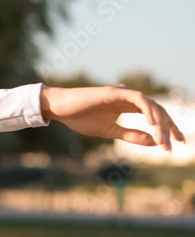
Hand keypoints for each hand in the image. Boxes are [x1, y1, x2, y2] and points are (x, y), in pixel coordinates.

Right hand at [40, 83, 185, 151]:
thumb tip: (154, 142)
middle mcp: (130, 98)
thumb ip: (130, 135)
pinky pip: (140, 100)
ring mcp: (124, 93)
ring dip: (160, 124)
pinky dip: (148, 111)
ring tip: (163, 140)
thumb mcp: (109, 131)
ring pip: (152, 106)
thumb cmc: (80, 118)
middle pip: (159, 111)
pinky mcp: (117, 92)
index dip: (167, 130)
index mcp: (128, 106)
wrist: (61, 109)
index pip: (155, 116)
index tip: (174, 145)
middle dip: (169, 128)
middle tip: (176, 145)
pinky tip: (153, 125)